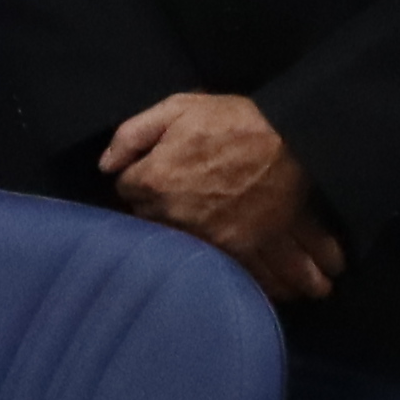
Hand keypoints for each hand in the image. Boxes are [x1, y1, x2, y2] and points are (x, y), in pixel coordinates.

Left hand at [103, 90, 343, 302]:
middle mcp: (176, 217)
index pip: (127, 189)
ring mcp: (211, 238)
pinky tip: (260, 290)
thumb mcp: (177, 109)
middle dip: (164, 215)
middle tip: (185, 204)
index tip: (158, 173)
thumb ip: (132, 135)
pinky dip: (248, 281)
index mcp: (154, 181)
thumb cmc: (234, 121)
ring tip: (217, 263)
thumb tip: (105, 165)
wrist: (294, 136)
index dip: (142, 179)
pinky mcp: (245, 249)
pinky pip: (237, 271)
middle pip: (153, 224)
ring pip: (192, 258)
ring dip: (198, 258)